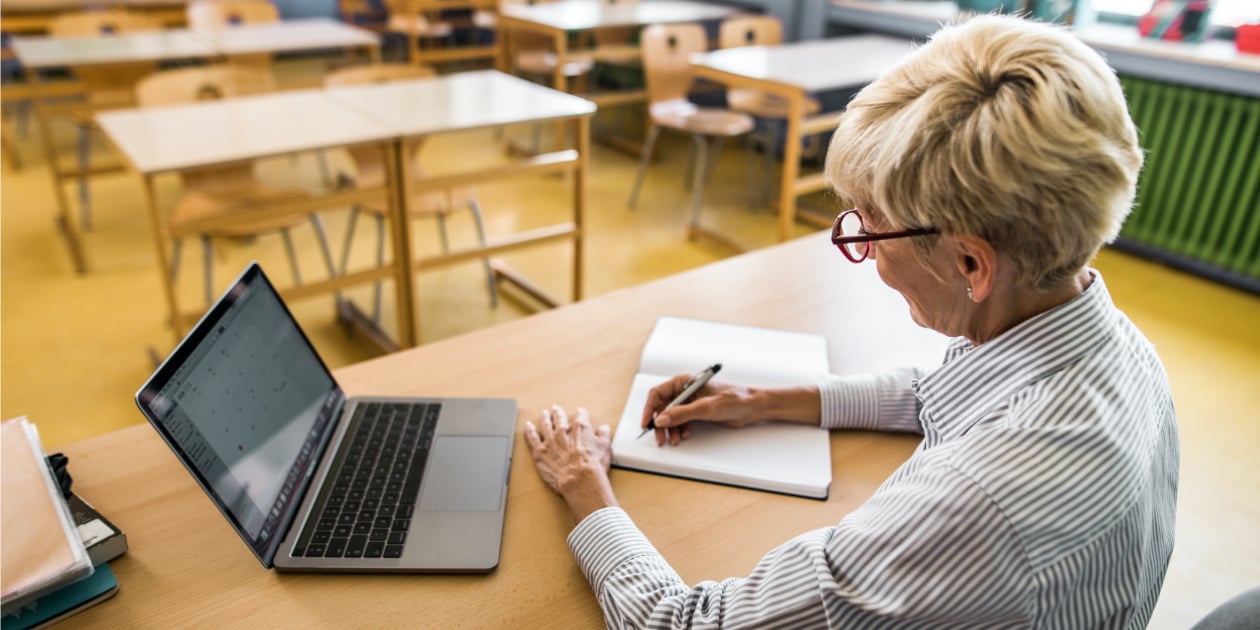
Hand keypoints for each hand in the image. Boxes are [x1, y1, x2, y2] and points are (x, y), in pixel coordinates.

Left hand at [525, 406, 617, 522]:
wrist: (580, 480)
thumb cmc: (593, 466)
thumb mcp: (605, 448)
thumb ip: (604, 436)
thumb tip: (603, 429)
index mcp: (580, 428)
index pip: (580, 415)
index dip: (581, 413)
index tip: (580, 413)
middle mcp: (563, 431)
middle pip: (559, 418)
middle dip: (558, 413)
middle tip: (556, 408)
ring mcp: (550, 441)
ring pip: (545, 425)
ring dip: (544, 418)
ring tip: (544, 413)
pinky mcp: (540, 452)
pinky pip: (532, 438)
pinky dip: (530, 431)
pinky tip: (528, 426)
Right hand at [640, 375, 762, 445]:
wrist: (752, 407)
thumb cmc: (734, 399)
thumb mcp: (705, 407)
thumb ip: (682, 413)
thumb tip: (661, 419)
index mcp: (684, 381)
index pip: (658, 393)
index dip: (649, 408)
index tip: (647, 423)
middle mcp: (685, 390)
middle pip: (662, 407)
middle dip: (660, 423)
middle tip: (660, 437)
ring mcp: (690, 401)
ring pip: (671, 416)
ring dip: (670, 429)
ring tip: (673, 440)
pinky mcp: (697, 411)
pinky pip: (681, 421)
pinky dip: (679, 429)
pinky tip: (684, 435)